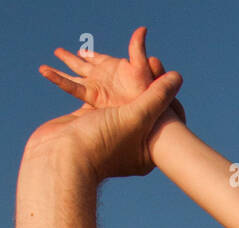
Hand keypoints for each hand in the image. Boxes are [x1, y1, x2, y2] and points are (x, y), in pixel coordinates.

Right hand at [25, 30, 182, 182]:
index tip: (164, 70)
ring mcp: (108, 134)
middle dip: (140, 81)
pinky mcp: (88, 124)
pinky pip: (94, 98)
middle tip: (147, 59)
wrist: (61, 158)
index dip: (163, 92)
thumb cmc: (102, 141)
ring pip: (115, 99)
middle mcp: (130, 144)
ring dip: (112, 77)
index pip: (163, 116)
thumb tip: (177, 77)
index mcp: (148, 150)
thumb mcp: (137, 117)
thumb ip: (157, 96)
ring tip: (121, 59)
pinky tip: (93, 65)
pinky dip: (93, 82)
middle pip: (140, 106)